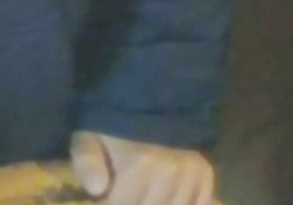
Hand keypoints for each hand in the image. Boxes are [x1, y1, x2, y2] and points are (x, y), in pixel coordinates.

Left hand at [64, 131, 219, 204]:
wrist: (153, 98)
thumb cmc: (116, 125)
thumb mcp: (90, 136)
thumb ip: (87, 162)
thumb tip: (97, 188)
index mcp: (140, 163)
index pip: (123, 204)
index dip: (112, 203)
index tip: (108, 195)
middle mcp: (170, 170)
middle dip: (135, 203)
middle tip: (127, 193)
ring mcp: (191, 172)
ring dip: (159, 204)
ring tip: (146, 194)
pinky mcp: (205, 172)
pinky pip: (199, 202)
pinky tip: (169, 199)